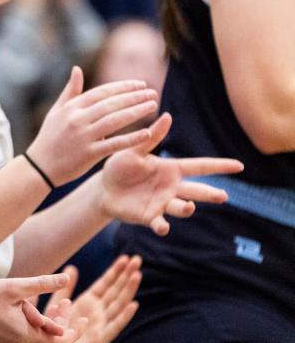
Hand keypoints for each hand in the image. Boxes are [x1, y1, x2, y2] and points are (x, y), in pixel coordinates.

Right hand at [0, 265, 85, 342]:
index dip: (75, 331)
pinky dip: (26, 335)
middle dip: (58, 323)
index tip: (83, 317)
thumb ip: (42, 284)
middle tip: (62, 304)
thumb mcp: (12, 286)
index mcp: (23, 337)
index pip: (61, 342)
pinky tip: (22, 318)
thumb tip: (66, 279)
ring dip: (42, 328)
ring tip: (41, 308)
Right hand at [26, 67, 158, 186]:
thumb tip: (77, 69)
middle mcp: (78, 119)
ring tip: (153, 106)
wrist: (40, 166)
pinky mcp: (89, 154)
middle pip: (111, 104)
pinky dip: (131, 138)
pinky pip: (114, 144)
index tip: (140, 84)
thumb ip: (70, 91)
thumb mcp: (56, 111)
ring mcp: (84, 136)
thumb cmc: (49, 137)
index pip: (102, 92)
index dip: (122, 87)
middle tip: (152, 93)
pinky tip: (147, 133)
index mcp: (72, 107)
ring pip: (115, 121)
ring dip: (136, 112)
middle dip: (134, 97)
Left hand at [43, 257, 141, 342]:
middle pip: (115, 290)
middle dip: (126, 275)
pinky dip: (124, 316)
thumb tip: (72, 267)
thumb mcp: (58, 302)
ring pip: (118, 304)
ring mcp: (101, 323)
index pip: (106, 283)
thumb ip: (65, 287)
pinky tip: (134, 305)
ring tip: (138, 275)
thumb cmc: (55, 328)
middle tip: (137, 259)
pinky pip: (114, 325)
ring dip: (128, 290)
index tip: (126, 257)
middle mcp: (98, 311)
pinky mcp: (100, 337)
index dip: (115, 270)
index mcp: (89, 302)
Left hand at [99, 113, 243, 234]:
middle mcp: (171, 188)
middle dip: (210, 194)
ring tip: (190, 207)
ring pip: (180, 207)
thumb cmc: (120, 167)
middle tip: (223, 196)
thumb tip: (167, 115)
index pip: (199, 166)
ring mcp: (162, 203)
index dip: (219, 166)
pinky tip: (163, 226)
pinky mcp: (149, 216)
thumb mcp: (134, 150)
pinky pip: (159, 223)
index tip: (239, 165)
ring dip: (186, 208)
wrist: (103, 188)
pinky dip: (162, 226)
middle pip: (196, 190)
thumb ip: (151, 137)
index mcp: (170, 169)